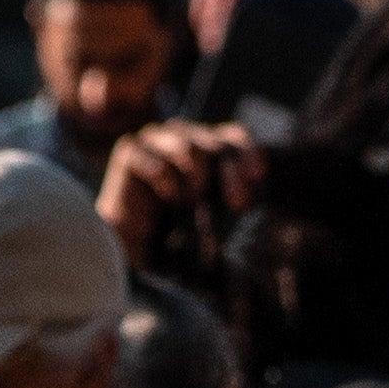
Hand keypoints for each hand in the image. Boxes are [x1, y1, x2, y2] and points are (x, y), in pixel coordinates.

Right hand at [100, 119, 259, 257]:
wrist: (138, 250)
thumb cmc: (182, 231)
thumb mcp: (218, 212)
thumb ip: (237, 192)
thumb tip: (258, 179)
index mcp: (208, 147)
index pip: (233, 137)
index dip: (248, 152)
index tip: (259, 175)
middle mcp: (183, 137)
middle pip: (215, 142)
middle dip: (230, 172)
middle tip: (237, 203)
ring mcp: (155, 140)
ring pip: (187, 146)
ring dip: (196, 176)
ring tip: (191, 200)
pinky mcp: (129, 151)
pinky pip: (156, 161)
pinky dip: (166, 181)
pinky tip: (169, 198)